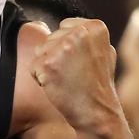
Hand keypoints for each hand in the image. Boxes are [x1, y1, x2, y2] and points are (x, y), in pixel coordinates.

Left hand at [29, 18, 122, 132]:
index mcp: (95, 27)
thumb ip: (87, 36)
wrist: (98, 114)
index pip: (64, 26)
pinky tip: (58, 86)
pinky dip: (41, 78)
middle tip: (74, 74)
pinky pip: (33, 67)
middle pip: (50, 38)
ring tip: (67, 79)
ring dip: (47, 66)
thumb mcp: (104, 53)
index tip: (81, 63)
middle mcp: (79, 33)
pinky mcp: (48, 62)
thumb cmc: (98, 86)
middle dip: (56, 56)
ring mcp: (63, 47)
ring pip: (40, 51)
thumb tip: (67, 24)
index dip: (67, 46)